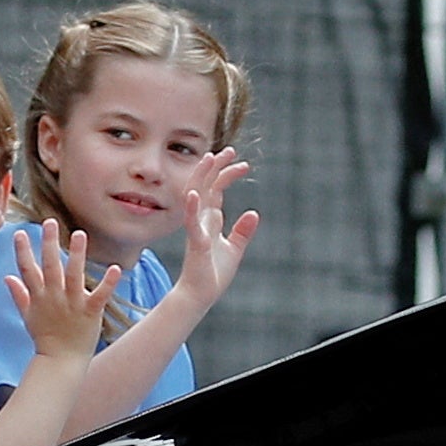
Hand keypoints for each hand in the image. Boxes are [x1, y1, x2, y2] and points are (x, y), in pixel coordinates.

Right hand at [7, 221, 119, 364]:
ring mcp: (73, 304)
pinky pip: (100, 295)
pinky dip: (108, 283)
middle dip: (48, 244)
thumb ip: (19, 295)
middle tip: (49, 222)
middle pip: (50, 266)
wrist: (61, 361)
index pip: (27, 270)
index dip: (23, 251)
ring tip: (79, 234)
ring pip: (73, 275)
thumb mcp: (28, 316)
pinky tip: (116, 268)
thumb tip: (7, 277)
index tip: (19, 233)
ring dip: (77, 255)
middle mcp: (54, 297)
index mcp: (39, 296)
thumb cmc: (45, 338)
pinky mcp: (90, 312)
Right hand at [174, 147, 259, 310]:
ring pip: (196, 196)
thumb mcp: (234, 249)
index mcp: (210, 220)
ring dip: (202, 177)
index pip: (217, 190)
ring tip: (210, 157)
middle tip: (230, 149)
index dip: (227, 174)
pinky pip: (191, 222)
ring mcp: (197, 229)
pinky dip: (192, 207)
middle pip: (206, 185)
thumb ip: (242, 231)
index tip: (243, 164)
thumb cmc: (213, 273)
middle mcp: (202, 220)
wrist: (200, 295)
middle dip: (216, 167)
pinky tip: (195, 194)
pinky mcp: (195, 242)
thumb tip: (254, 213)